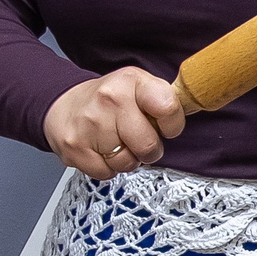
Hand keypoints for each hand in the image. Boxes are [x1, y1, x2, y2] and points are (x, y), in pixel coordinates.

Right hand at [43, 66, 185, 179]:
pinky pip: (106, 174)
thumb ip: (164, 99)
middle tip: (137, 139)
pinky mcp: (75, 148)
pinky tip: (100, 150)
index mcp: (132, 81)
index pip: (168, 107)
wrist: (63, 105)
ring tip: (115, 142)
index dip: (172, 125)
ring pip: (127, 163)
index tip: (165, 126)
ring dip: (126, 159)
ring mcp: (90, 124)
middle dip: (148, 149)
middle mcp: (110, 99)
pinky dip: (106, 168)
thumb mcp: (138, 86)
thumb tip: (194, 110)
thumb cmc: (109, 100)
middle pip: (148, 145)